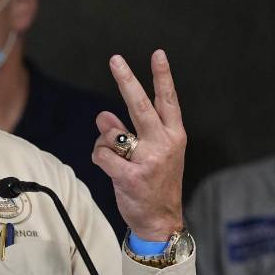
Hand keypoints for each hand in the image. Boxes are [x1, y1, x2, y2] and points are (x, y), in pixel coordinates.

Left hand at [92, 51, 185, 240]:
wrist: (160, 220)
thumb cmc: (155, 183)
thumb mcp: (151, 154)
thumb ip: (129, 131)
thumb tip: (103, 115)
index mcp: (174, 135)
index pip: (168, 100)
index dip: (162, 76)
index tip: (157, 54)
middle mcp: (164, 144)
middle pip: (141, 105)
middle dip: (127, 80)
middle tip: (115, 60)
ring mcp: (149, 160)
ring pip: (113, 133)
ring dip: (106, 140)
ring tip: (116, 156)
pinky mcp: (131, 176)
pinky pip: (102, 155)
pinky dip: (99, 157)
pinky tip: (109, 166)